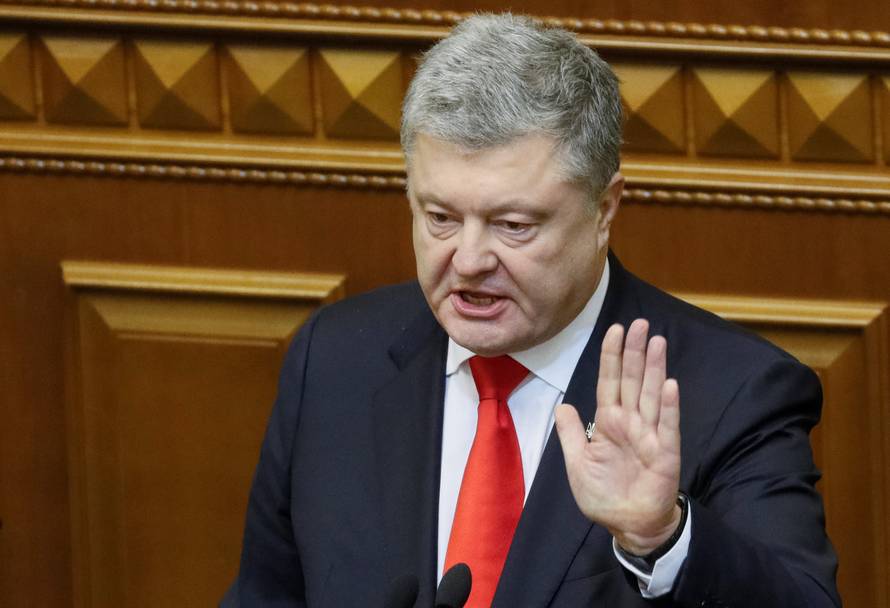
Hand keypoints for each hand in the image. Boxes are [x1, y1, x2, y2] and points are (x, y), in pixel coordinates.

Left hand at [554, 319, 681, 555]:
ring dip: (654, 368)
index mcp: (608, 422)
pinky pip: (667, 426)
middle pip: (632, 380)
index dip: (611, 356)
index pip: (609, 382)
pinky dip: (668, 406)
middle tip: (640, 323)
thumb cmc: (604, 495)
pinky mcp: (665, 452)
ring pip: (650, 394)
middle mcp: (630, 422)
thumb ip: (571, 434)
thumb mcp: (578, 464)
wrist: (628, 525)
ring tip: (657, 341)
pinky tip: (669, 384)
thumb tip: (562, 405)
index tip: (615, 330)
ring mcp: (649, 435)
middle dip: (635, 352)